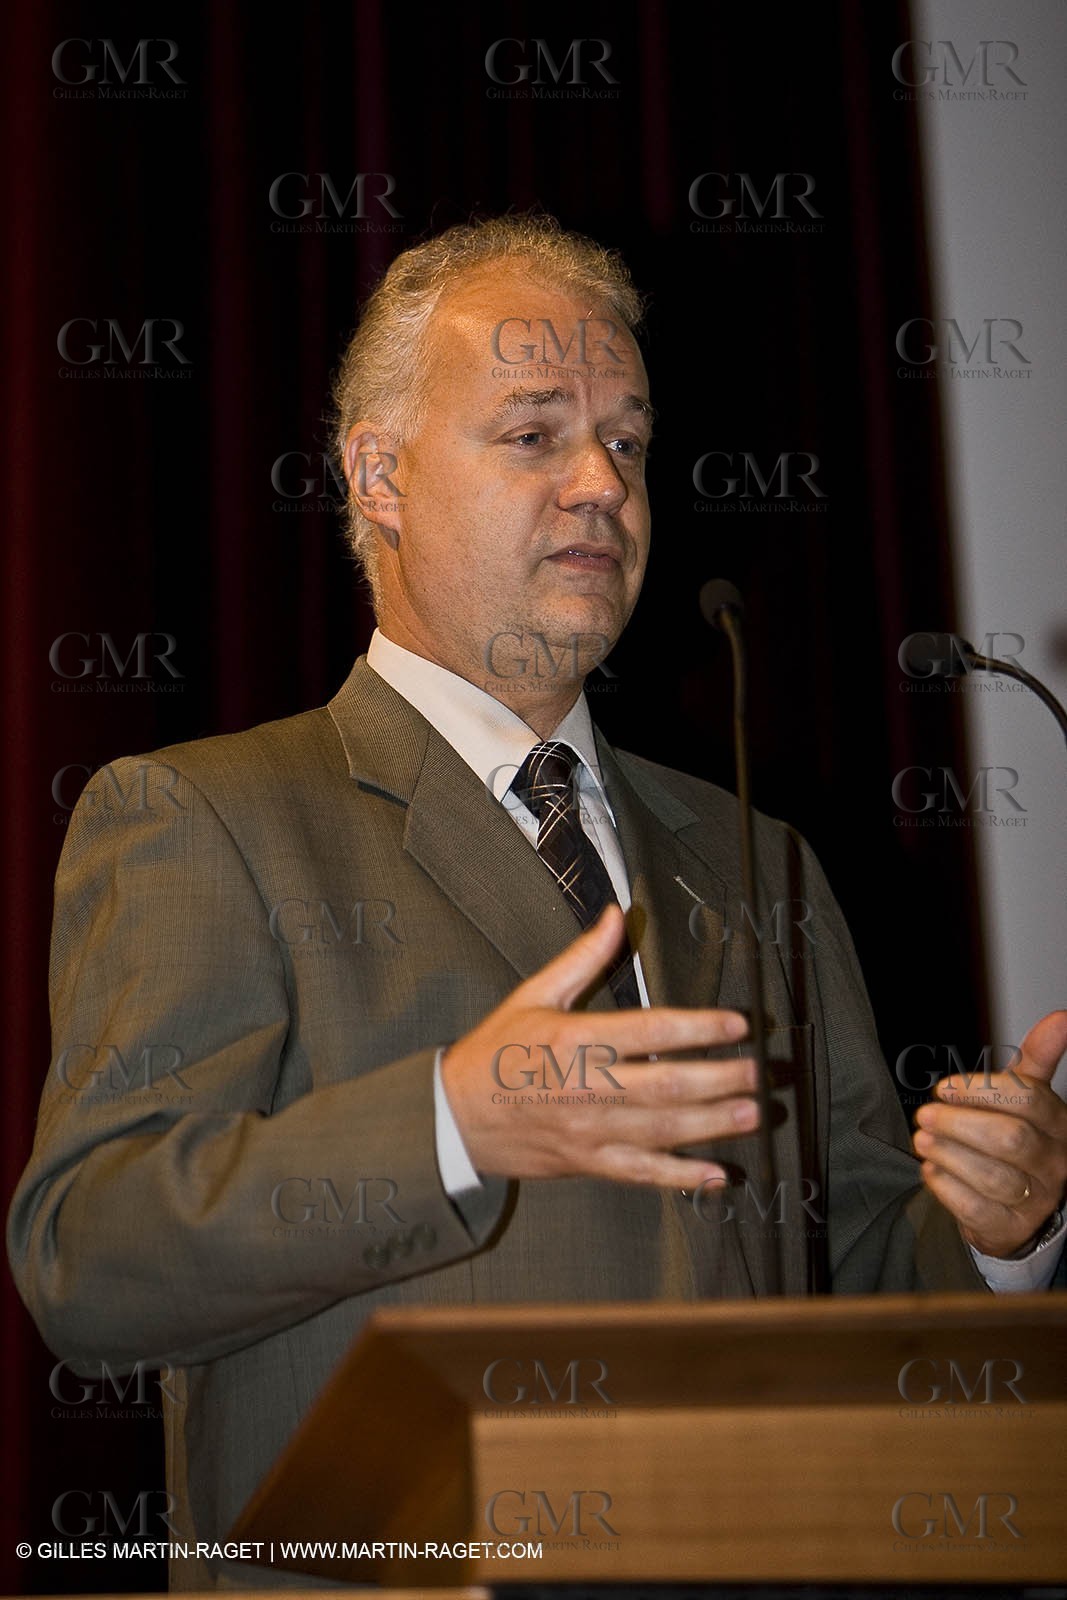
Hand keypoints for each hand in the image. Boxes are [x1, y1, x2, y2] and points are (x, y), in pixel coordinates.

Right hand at [440, 904, 758, 1188]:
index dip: (697, 1028)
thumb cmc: (494, 1052)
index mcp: (573, 1040)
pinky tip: (718, 1175)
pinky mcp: (588, 1164)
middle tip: (759, 1071)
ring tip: (752, 1113)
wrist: (452, 1118)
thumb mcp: (533, 995)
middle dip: (719, 1079)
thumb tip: (616, 915)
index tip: (736, 1024)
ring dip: (712, 1124)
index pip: (648, 1032)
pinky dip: (681, 1177)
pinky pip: (642, 1173)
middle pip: (665, 1086)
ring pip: (661, 1131)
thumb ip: (581, 957)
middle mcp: (584, 1088)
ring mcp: (588, 1131)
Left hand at [913, 1010, 1066, 1257]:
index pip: (1029, 1101)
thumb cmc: (1018, 1140)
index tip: (945, 1087)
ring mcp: (1036, 1201)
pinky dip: (947, 1187)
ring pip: (994, 1177)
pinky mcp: (1010, 1228)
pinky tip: (930, 1169)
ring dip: (949, 1154)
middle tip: (924, 1114)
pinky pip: (978, 1209)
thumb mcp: (1029, 1098)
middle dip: (960, 1124)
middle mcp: (1054, 1164)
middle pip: (1010, 1140)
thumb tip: (1060, 1017)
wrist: (1020, 1205)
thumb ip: (1038, 1058)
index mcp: (1059, 1125)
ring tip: (921, 1140)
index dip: (983, 1091)